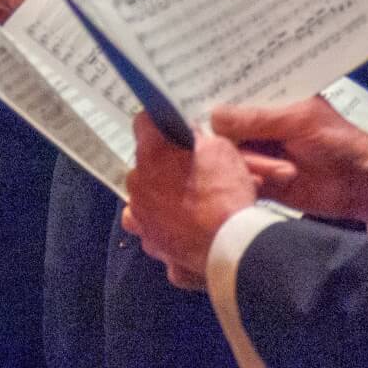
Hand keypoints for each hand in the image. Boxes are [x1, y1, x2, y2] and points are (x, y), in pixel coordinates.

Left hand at [121, 113, 259, 281]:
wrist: (230, 244)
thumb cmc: (225, 193)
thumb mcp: (220, 149)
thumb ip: (197, 138)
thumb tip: (189, 134)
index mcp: (151, 152)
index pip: (142, 123)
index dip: (158, 124)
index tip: (170, 129)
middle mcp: (137, 181)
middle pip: (144, 163)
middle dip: (162, 164)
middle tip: (188, 171)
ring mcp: (140, 213)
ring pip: (144, 195)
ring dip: (158, 195)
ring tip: (185, 202)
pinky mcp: (150, 241)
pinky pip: (149, 226)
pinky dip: (160, 225)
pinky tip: (180, 227)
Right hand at [211, 97, 367, 224]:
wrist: (362, 185)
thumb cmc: (337, 141)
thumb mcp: (297, 121)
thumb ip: (255, 118)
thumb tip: (212, 116)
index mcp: (266, 100)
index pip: (229, 95)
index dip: (212, 99)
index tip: (196, 107)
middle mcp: (256, 125)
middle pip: (222, 129)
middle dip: (232, 140)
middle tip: (257, 149)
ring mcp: (257, 153)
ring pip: (229, 156)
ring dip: (252, 164)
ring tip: (287, 171)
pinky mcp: (260, 179)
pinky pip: (239, 179)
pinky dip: (249, 182)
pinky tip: (266, 183)